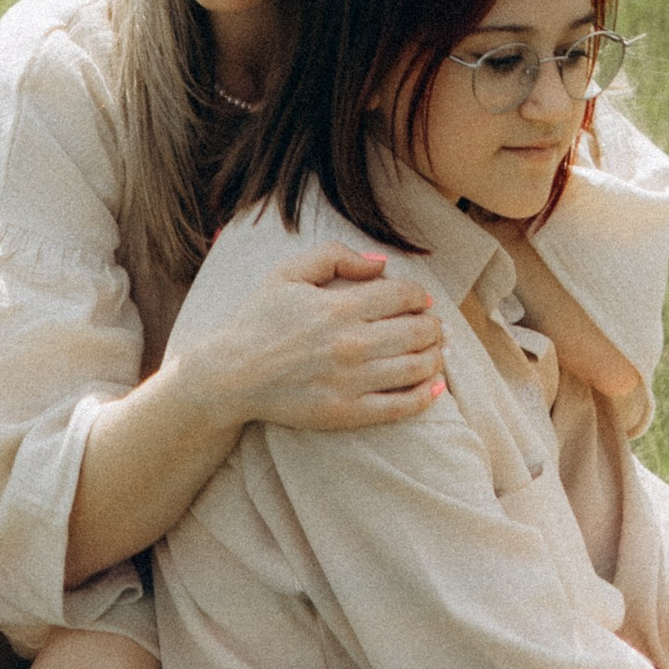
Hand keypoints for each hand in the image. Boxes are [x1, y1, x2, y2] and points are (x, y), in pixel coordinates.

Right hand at [175, 244, 445, 433]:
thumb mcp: (287, 272)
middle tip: (435, 325)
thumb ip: (334, 256)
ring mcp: (351, 381)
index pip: (402, 295)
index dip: (420, 295)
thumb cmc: (259, 319)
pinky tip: (436, 386)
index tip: (422, 299)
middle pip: (417, 331)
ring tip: (437, 351)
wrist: (232, 374)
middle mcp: (351, 343)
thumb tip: (381, 264)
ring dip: (435, 356)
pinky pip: (400, 406)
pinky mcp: (347, 412)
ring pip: (416, 367)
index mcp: (338, 306)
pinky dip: (426, 396)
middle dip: (434, 325)